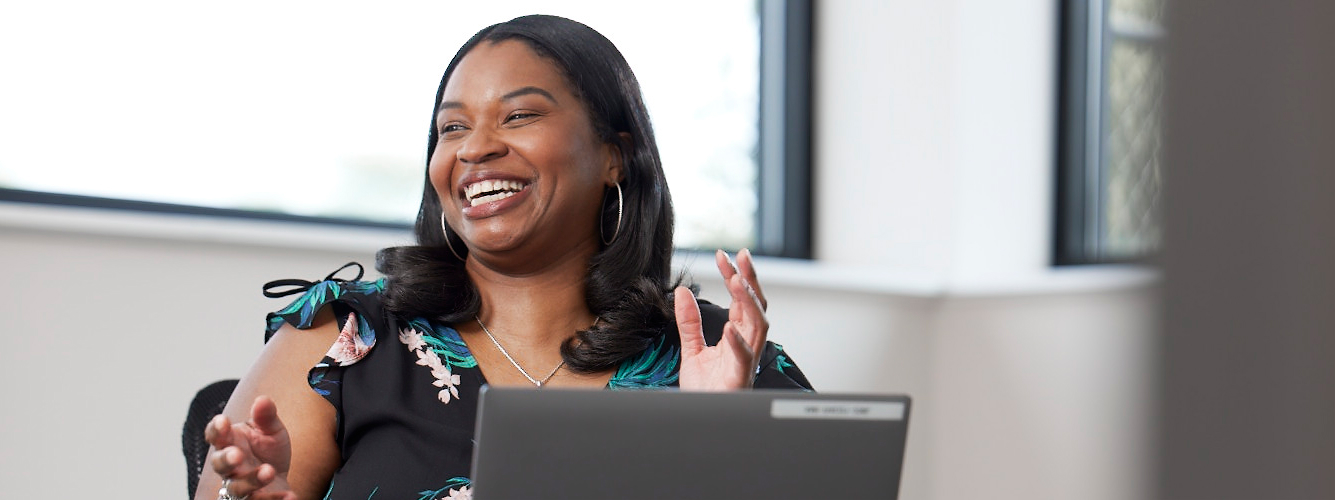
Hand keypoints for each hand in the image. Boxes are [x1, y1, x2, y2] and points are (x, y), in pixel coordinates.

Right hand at [204, 396, 298, 499]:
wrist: (278, 472)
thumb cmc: (266, 446)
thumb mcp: (270, 429)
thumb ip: (266, 416)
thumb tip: (263, 400)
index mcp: (230, 442)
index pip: (215, 435)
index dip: (216, 429)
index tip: (223, 421)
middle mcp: (231, 466)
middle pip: (220, 465)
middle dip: (226, 460)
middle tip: (237, 455)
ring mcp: (241, 485)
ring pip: (238, 487)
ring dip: (252, 480)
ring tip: (269, 471)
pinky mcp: (257, 499)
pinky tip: (290, 495)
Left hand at [676, 248, 769, 390]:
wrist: (702, 416)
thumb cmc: (705, 389)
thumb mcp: (692, 349)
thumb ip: (689, 322)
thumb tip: (682, 292)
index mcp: (737, 336)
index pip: (741, 300)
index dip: (735, 276)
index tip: (724, 256)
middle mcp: (746, 345)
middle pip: (756, 306)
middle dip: (750, 280)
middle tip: (741, 257)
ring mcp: (745, 360)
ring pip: (758, 326)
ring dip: (749, 303)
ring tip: (736, 282)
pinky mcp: (739, 378)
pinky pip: (744, 358)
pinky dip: (738, 342)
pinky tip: (730, 328)